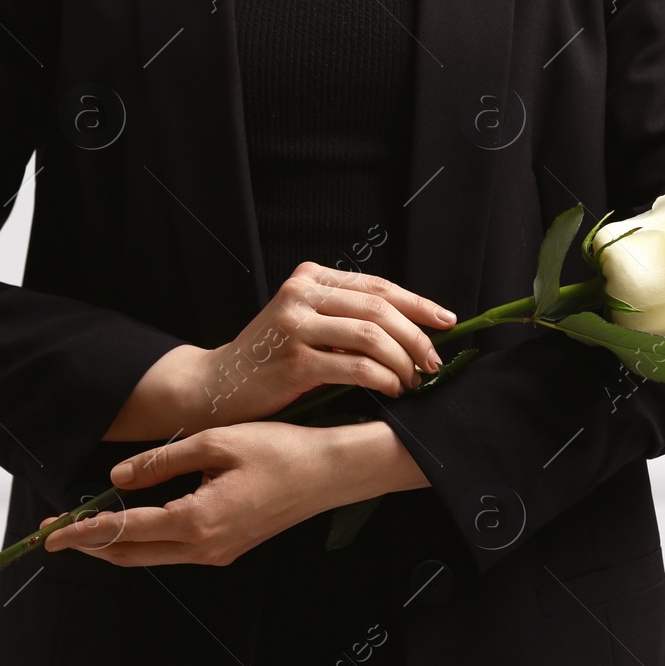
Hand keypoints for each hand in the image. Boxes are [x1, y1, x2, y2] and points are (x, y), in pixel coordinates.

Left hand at [44, 421, 428, 566]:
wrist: (331, 473)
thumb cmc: (280, 451)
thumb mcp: (214, 443)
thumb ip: (161, 462)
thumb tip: (117, 478)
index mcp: (197, 522)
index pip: (123, 530)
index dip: (81, 531)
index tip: (49, 532)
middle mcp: (204, 547)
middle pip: (130, 555)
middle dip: (89, 544)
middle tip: (53, 532)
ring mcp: (218, 552)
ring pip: (151, 556)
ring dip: (115, 544)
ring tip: (83, 525)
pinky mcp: (228, 547)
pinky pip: (173, 550)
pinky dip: (144, 540)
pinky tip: (131, 522)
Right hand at [104, 263, 455, 439]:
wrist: (217, 385)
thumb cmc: (270, 359)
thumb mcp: (306, 323)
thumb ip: (345, 316)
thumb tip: (413, 328)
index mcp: (309, 276)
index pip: (377, 285)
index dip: (418, 304)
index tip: (447, 322)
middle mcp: (301, 292)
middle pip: (379, 308)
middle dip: (416, 336)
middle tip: (433, 362)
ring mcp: (294, 324)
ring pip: (371, 334)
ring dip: (402, 360)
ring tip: (413, 379)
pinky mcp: (293, 359)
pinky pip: (355, 366)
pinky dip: (382, 378)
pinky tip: (391, 389)